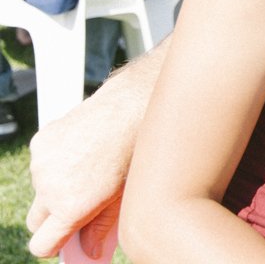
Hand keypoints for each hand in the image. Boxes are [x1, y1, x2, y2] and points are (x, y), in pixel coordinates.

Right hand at [25, 95, 138, 256]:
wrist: (130, 108)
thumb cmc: (133, 153)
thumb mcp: (123, 195)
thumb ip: (101, 227)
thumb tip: (88, 252)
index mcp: (71, 207)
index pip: (42, 246)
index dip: (55, 245)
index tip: (66, 239)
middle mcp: (49, 189)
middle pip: (36, 222)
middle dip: (53, 219)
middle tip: (78, 206)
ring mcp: (41, 164)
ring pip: (41, 188)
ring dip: (56, 185)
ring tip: (89, 166)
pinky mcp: (40, 142)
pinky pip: (42, 162)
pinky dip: (56, 160)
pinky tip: (82, 147)